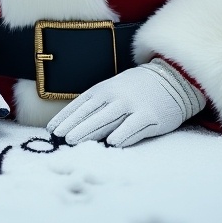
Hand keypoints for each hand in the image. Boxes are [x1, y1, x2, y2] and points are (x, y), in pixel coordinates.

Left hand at [46, 58, 205, 147]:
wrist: (171, 79)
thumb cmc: (136, 89)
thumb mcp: (114, 89)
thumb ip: (97, 104)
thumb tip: (74, 124)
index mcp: (105, 89)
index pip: (81, 104)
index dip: (65, 117)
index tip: (51, 130)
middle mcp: (116, 96)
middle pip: (91, 112)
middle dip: (73, 125)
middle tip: (59, 138)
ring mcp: (133, 105)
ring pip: (107, 119)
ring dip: (89, 130)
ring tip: (73, 140)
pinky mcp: (150, 116)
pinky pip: (134, 126)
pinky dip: (123, 134)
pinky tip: (112, 143)